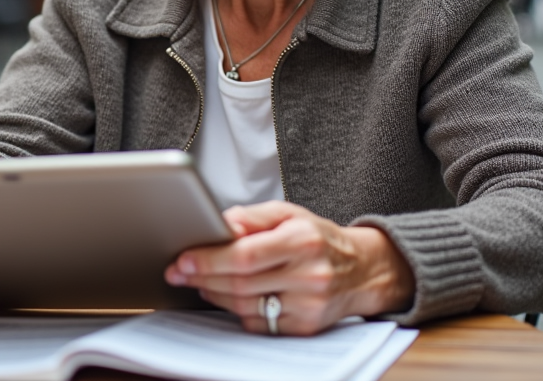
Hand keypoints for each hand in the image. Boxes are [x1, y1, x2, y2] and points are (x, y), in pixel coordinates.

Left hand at [164, 201, 413, 334]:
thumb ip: (252, 216)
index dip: (209, 259)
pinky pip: (260, 324)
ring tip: (199, 281)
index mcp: (303, 241)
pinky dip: (237, 311)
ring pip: (246, 307)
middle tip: (179, 271)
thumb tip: (220, 223)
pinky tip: (225, 296)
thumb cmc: (319, 239)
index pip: (245, 255)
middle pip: (241, 283)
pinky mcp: (306, 327)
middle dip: (203, 277)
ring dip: (214, 294)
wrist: (363, 270)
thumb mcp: (289, 214)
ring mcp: (309, 305)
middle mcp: (309, 275)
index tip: (183, 259)